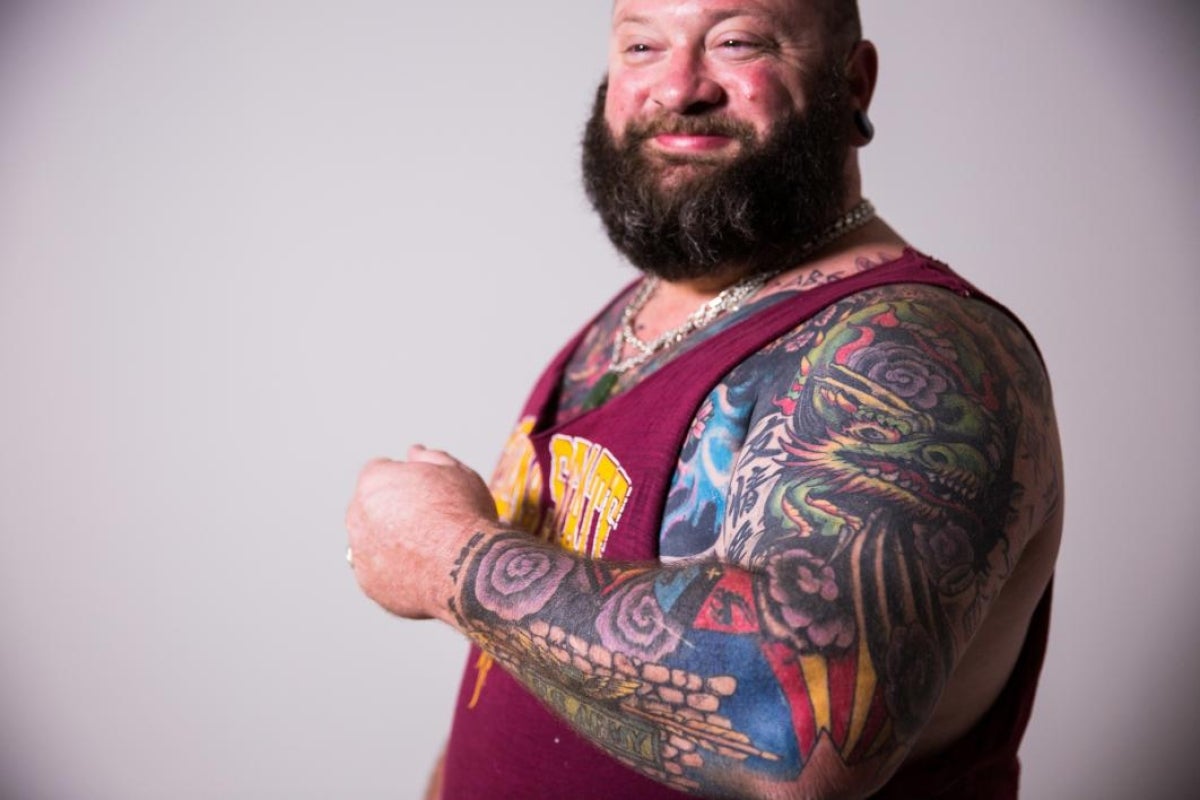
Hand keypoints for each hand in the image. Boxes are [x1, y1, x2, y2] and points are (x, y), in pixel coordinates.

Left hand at [346, 445, 499, 621]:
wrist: (469, 569)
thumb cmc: (466, 516)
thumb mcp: (458, 474)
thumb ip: (431, 458)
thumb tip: (415, 451)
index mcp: (374, 481)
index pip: (378, 471)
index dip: (404, 479)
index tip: (425, 492)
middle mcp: (357, 515)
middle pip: (370, 507)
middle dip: (391, 510)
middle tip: (430, 523)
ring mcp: (360, 551)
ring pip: (371, 541)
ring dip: (389, 541)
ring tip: (428, 550)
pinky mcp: (369, 583)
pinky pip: (378, 572)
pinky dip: (394, 571)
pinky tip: (423, 571)